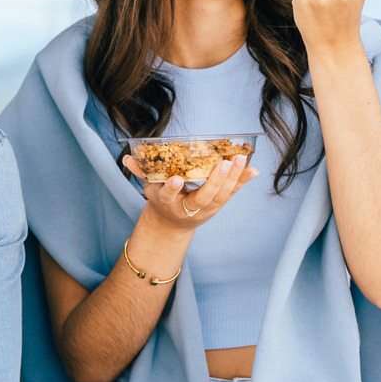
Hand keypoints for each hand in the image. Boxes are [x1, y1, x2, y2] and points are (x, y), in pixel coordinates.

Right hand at [121, 152, 256, 230]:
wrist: (173, 224)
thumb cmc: (162, 199)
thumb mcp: (149, 188)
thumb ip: (140, 172)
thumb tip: (127, 157)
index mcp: (168, 202)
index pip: (168, 196)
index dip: (172, 189)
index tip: (176, 179)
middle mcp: (188, 208)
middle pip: (203, 197)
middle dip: (214, 181)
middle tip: (222, 163)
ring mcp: (206, 209)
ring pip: (222, 195)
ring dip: (233, 178)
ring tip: (241, 158)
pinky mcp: (219, 205)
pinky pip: (233, 193)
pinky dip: (243, 181)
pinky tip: (254, 170)